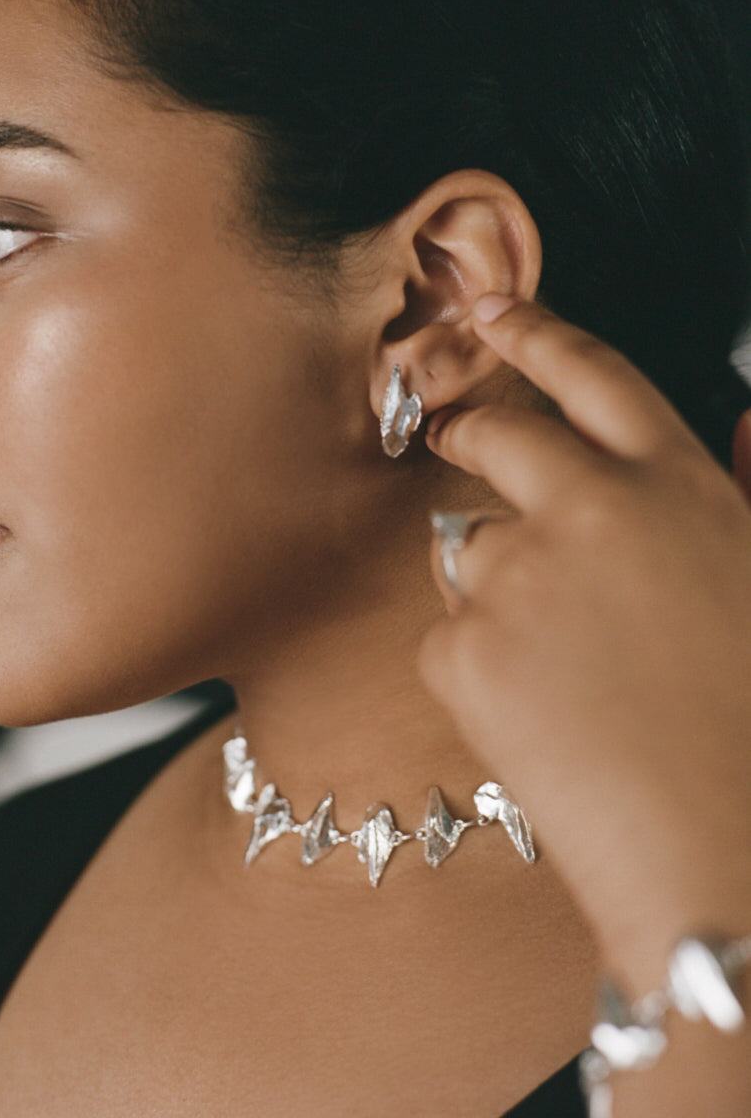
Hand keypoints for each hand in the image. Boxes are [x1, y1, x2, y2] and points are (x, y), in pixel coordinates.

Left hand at [419, 296, 750, 995]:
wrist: (727, 858)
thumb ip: (741, 489)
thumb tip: (746, 418)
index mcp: (680, 488)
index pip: (595, 374)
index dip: (538, 331)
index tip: (490, 309)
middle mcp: (593, 510)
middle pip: (498, 436)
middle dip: (467, 433)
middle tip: (452, 442)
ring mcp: (520, 577)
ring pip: (466, 549)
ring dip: (492, 587)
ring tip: (563, 670)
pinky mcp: (464, 652)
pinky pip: (446, 638)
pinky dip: (475, 670)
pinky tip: (539, 723)